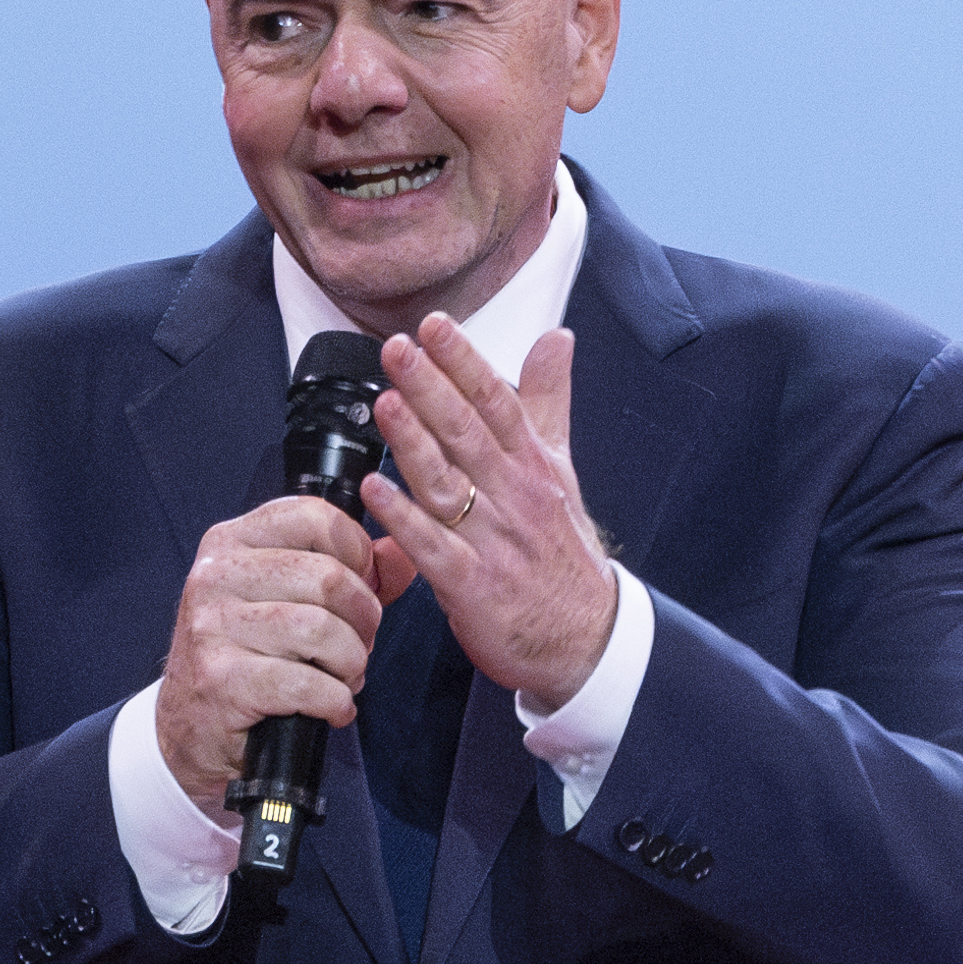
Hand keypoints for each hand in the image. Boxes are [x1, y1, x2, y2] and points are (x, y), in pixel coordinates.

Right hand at [154, 494, 412, 804]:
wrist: (191, 729)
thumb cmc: (247, 658)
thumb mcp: (287, 600)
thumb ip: (350, 572)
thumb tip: (404, 555)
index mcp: (230, 541)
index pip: (315, 516)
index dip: (357, 553)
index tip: (361, 586)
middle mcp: (215, 575)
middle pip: (329, 578)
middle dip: (364, 620)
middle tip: (358, 646)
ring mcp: (213, 627)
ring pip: (324, 631)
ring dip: (351, 664)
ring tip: (343, 678)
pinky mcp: (221, 679)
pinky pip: (309, 684)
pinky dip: (336, 701)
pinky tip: (331, 707)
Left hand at [362, 313, 616, 706]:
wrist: (586, 637)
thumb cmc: (562, 549)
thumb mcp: (561, 466)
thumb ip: (548, 399)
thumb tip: (557, 337)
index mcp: (532, 464)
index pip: (498, 402)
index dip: (466, 362)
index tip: (436, 326)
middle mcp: (514, 495)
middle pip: (469, 434)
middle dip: (433, 389)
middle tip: (399, 349)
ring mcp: (494, 541)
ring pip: (449, 483)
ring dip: (415, 443)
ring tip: (385, 403)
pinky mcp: (473, 585)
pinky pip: (434, 548)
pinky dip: (405, 521)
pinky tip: (376, 492)